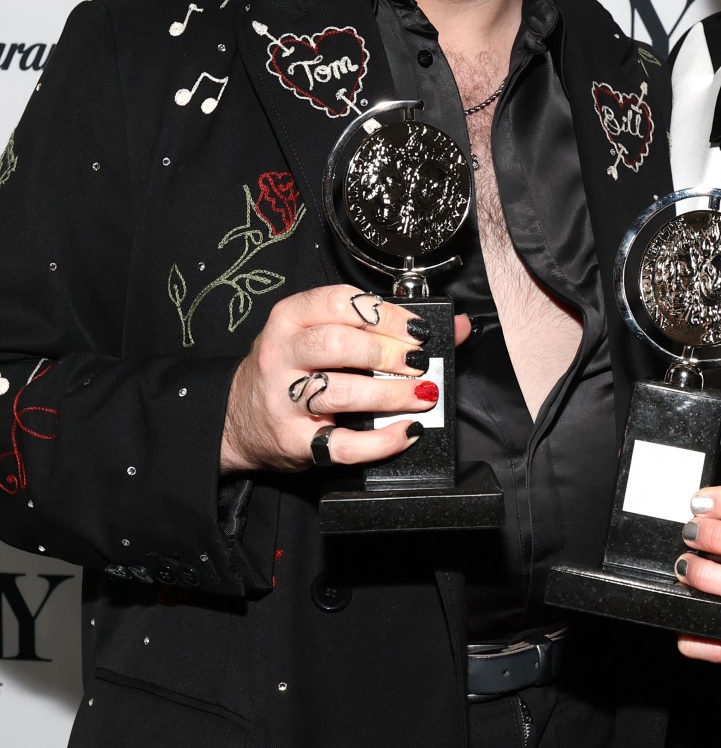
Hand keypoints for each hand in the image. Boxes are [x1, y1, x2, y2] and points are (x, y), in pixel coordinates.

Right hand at [220, 283, 469, 473]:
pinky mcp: (293, 441)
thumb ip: (383, 327)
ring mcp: (282, 399)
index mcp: (290, 318)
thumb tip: (455, 327)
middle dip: (388, 353)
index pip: (339, 303)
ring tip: (422, 395)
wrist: (238, 420)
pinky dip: (381, 441)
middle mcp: (281, 354)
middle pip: (338, 345)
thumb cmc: (292, 370)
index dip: (386, 315)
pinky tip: (406, 431)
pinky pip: (341, 444)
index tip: (416, 330)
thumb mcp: (322, 335)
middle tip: (420, 364)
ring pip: (340, 393)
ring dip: (390, 395)